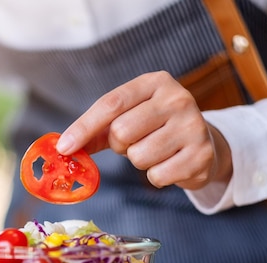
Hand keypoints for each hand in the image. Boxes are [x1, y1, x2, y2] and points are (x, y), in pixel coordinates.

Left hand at [56, 71, 232, 189]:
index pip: (111, 103)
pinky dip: (156, 176)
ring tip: (155, 151)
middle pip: (121, 132)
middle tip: (134, 142)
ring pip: (138, 156)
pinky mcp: (202, 155)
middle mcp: (178, 98)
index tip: (63, 147)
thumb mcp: (129, 117)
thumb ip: (96, 129)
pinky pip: (157, 176)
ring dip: (139, 161)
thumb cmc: (155, 128)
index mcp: (155, 82)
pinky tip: (170, 163)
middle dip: (119, 145)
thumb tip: (64, 147)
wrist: (203, 144)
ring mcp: (193, 126)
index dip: (83, 127)